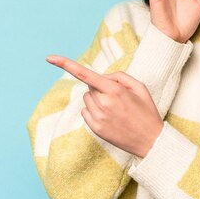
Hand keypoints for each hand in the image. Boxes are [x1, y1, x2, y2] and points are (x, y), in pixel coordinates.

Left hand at [46, 55, 163, 157]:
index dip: (65, 64)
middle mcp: (103, 104)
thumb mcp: (139, 87)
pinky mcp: (95, 128)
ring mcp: (97, 118)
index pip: (85, 74)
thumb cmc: (146, 111)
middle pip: (90, 86)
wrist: (150, 141)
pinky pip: (86, 111)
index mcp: (114, 91)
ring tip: (116, 109)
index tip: (49, 58)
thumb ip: (119, 76)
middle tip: (119, 98)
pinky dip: (95, 110)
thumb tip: (101, 77)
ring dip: (97, 99)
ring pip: (87, 98)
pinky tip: (110, 117)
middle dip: (100, 87)